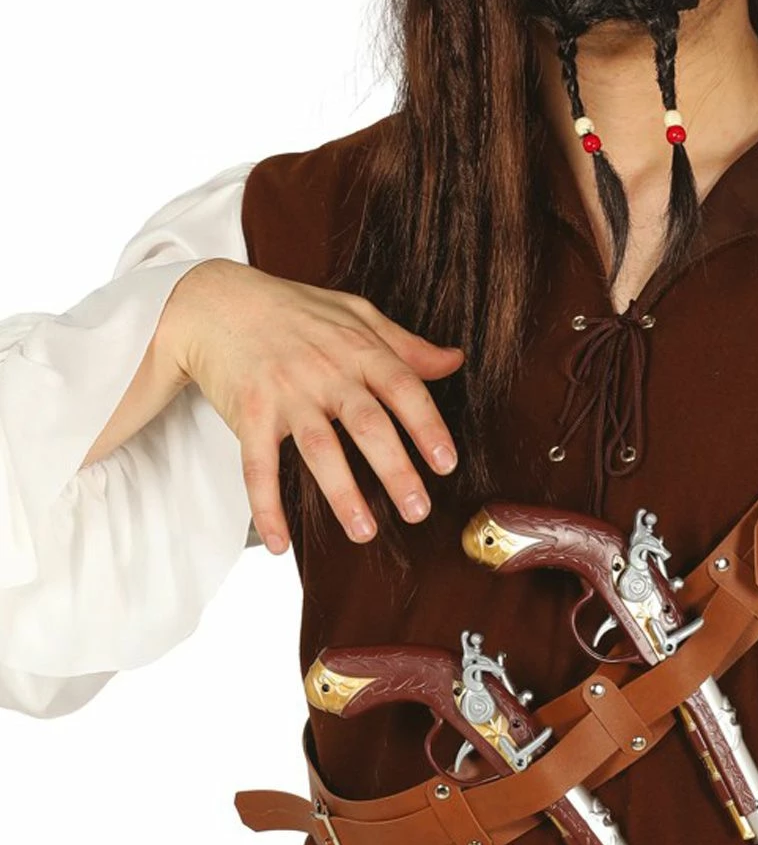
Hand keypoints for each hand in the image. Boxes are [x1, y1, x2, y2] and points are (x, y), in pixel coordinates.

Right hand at [161, 258, 464, 553]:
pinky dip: (266, 506)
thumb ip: (406, 344)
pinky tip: (280, 542)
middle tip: (418, 510)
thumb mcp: (357, 314)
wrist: (217, 302)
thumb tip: (454, 360)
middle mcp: (326, 372)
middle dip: (395, 470)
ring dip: (342, 494)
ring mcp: (286, 393)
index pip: (403, 388)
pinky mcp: (249, 413)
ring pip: (319, 449)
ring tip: (364, 532)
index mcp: (359, 348)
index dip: (428, 426)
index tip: (447, 462)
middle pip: (368, 424)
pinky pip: (257, 466)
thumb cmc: (294, 310)